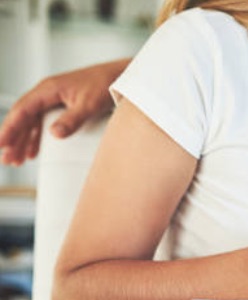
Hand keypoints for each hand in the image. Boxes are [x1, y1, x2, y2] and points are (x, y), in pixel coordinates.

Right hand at [0, 59, 127, 165]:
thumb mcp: (89, 104)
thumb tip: (54, 134)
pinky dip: (36, 138)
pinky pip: (42, 122)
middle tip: (6, 160)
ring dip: (23, 141)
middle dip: (13, 139)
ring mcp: (54, 98)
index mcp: (48, 89)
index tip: (1, 144)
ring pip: (31, 122)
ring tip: (16, 161)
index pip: (22, 110)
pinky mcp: (62, 105)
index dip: (9, 129)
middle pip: (22, 118)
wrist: (121, 76)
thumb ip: (72, 119)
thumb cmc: (105, 85)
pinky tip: (33, 152)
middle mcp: (46, 93)